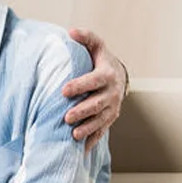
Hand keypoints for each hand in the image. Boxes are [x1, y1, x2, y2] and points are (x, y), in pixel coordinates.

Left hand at [62, 28, 127, 148]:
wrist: (118, 76)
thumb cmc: (100, 60)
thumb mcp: (96, 46)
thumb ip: (86, 37)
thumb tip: (71, 31)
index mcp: (107, 75)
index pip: (93, 81)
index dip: (79, 85)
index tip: (63, 90)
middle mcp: (112, 93)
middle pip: (97, 104)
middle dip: (82, 111)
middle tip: (66, 117)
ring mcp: (112, 108)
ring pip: (100, 120)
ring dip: (88, 128)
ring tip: (74, 135)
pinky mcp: (110, 119)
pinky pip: (102, 131)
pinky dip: (93, 140)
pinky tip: (81, 151)